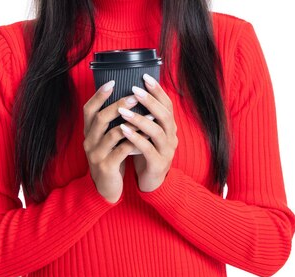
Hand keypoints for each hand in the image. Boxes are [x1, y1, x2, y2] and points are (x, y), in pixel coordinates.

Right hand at [83, 80, 141, 202]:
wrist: (106, 189)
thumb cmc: (111, 159)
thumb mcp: (108, 140)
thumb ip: (111, 124)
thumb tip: (126, 100)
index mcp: (88, 133)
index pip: (88, 109)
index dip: (98, 95)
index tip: (112, 81)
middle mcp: (89, 142)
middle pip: (101, 118)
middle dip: (118, 105)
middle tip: (135, 96)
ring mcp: (96, 155)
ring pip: (113, 134)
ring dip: (132, 123)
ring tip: (149, 116)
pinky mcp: (107, 166)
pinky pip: (122, 151)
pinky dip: (135, 142)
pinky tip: (147, 137)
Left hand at [117, 74, 177, 191]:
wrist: (152, 181)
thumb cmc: (147, 152)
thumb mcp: (148, 133)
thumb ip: (146, 116)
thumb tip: (133, 92)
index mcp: (170, 127)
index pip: (167, 104)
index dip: (157, 90)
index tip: (145, 77)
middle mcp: (171, 137)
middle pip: (164, 115)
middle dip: (149, 101)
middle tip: (134, 90)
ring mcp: (166, 151)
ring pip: (156, 131)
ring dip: (139, 119)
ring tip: (123, 110)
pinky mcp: (158, 163)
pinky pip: (148, 149)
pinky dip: (135, 139)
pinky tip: (123, 130)